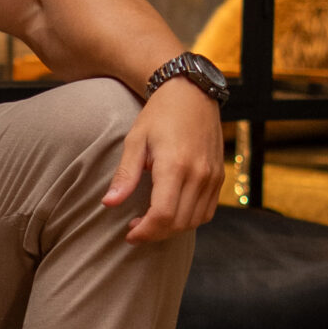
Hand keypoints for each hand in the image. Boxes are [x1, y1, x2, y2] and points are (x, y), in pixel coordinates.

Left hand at [102, 80, 224, 244]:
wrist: (191, 94)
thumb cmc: (159, 115)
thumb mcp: (135, 141)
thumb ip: (125, 175)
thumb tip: (109, 203)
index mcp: (175, 165)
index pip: (163, 215)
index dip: (146, 232)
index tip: (129, 234)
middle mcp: (198, 174)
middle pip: (179, 223)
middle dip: (155, 233)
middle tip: (135, 228)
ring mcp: (212, 177)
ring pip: (195, 221)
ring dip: (172, 229)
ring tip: (151, 221)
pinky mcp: (218, 177)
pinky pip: (207, 212)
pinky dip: (189, 220)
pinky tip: (172, 212)